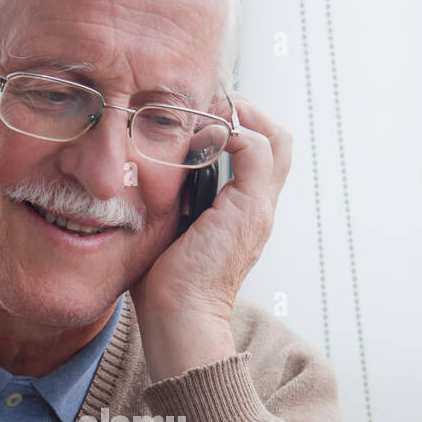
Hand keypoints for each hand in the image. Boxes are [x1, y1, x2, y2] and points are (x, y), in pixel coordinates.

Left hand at [130, 97, 292, 380]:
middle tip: (208, 104)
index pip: (260, 153)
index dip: (236, 126)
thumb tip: (143, 173)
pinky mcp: (250, 208)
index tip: (199, 116)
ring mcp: (258, 208)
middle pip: (278, 140)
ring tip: (207, 112)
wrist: (179, 317)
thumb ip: (171, 200)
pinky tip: (200, 136)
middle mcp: (259, 208)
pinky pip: (256, 149)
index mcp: (243, 213)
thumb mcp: (168, 230)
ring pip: (275, 139)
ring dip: (241, 116)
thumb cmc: (164, 285)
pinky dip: (233, 131)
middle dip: (245, 113)